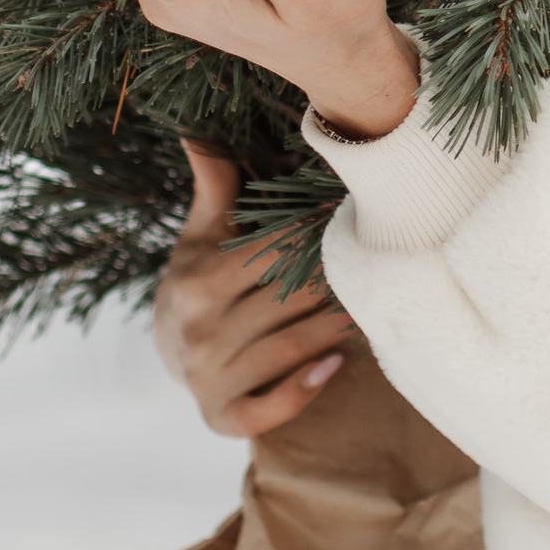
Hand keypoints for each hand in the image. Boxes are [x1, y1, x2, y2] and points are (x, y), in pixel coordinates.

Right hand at [155, 142, 362, 437]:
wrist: (169, 350)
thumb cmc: (201, 280)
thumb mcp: (203, 234)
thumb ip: (213, 187)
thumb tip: (199, 131)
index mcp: (195, 281)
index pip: (270, 256)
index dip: (315, 240)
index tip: (354, 225)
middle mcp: (198, 332)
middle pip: (288, 302)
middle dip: (335, 285)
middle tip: (380, 270)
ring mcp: (208, 378)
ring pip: (290, 350)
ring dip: (335, 330)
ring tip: (369, 309)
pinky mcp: (221, 418)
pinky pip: (267, 410)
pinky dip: (304, 390)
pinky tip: (337, 364)